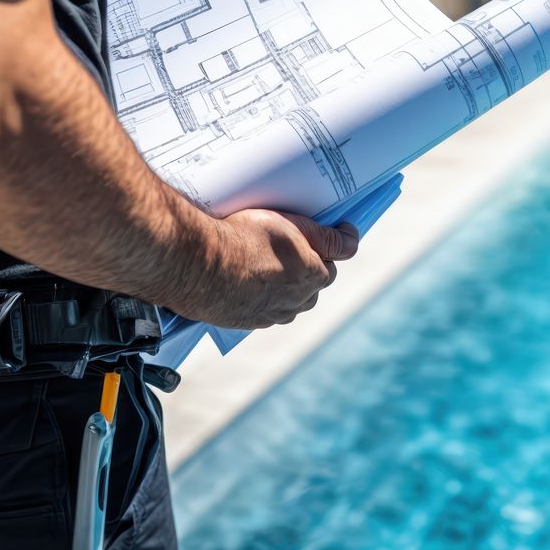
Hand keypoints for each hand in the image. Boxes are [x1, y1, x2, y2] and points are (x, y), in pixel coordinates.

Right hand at [183, 211, 360, 329]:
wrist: (197, 264)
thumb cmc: (245, 239)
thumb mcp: (292, 226)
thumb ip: (327, 237)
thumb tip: (352, 238)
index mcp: (312, 278)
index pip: (330, 267)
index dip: (320, 251)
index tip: (310, 240)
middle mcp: (295, 303)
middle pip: (309, 288)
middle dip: (303, 271)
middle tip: (283, 249)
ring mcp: (269, 317)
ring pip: (286, 303)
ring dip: (281, 287)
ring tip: (262, 265)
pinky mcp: (244, 323)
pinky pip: (260, 312)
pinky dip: (258, 298)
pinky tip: (244, 281)